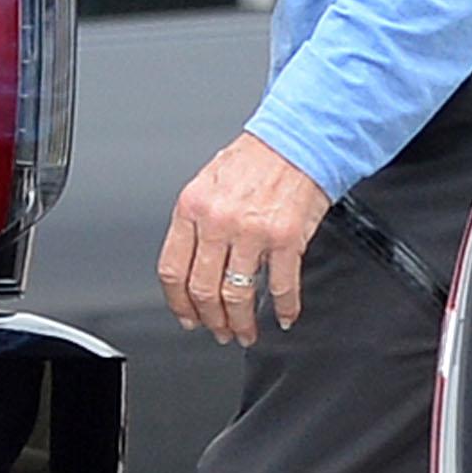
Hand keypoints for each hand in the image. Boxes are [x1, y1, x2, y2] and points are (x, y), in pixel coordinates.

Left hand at [159, 131, 327, 345]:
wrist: (298, 140)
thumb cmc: (256, 160)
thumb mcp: (208, 183)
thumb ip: (196, 223)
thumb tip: (192, 268)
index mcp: (192, 207)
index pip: (173, 270)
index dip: (179, 303)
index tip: (187, 317)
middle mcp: (218, 221)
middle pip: (203, 290)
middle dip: (210, 320)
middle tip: (219, 330)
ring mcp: (252, 232)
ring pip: (238, 295)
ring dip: (241, 322)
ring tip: (245, 332)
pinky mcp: (286, 238)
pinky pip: (282, 286)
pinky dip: (284, 309)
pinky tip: (283, 316)